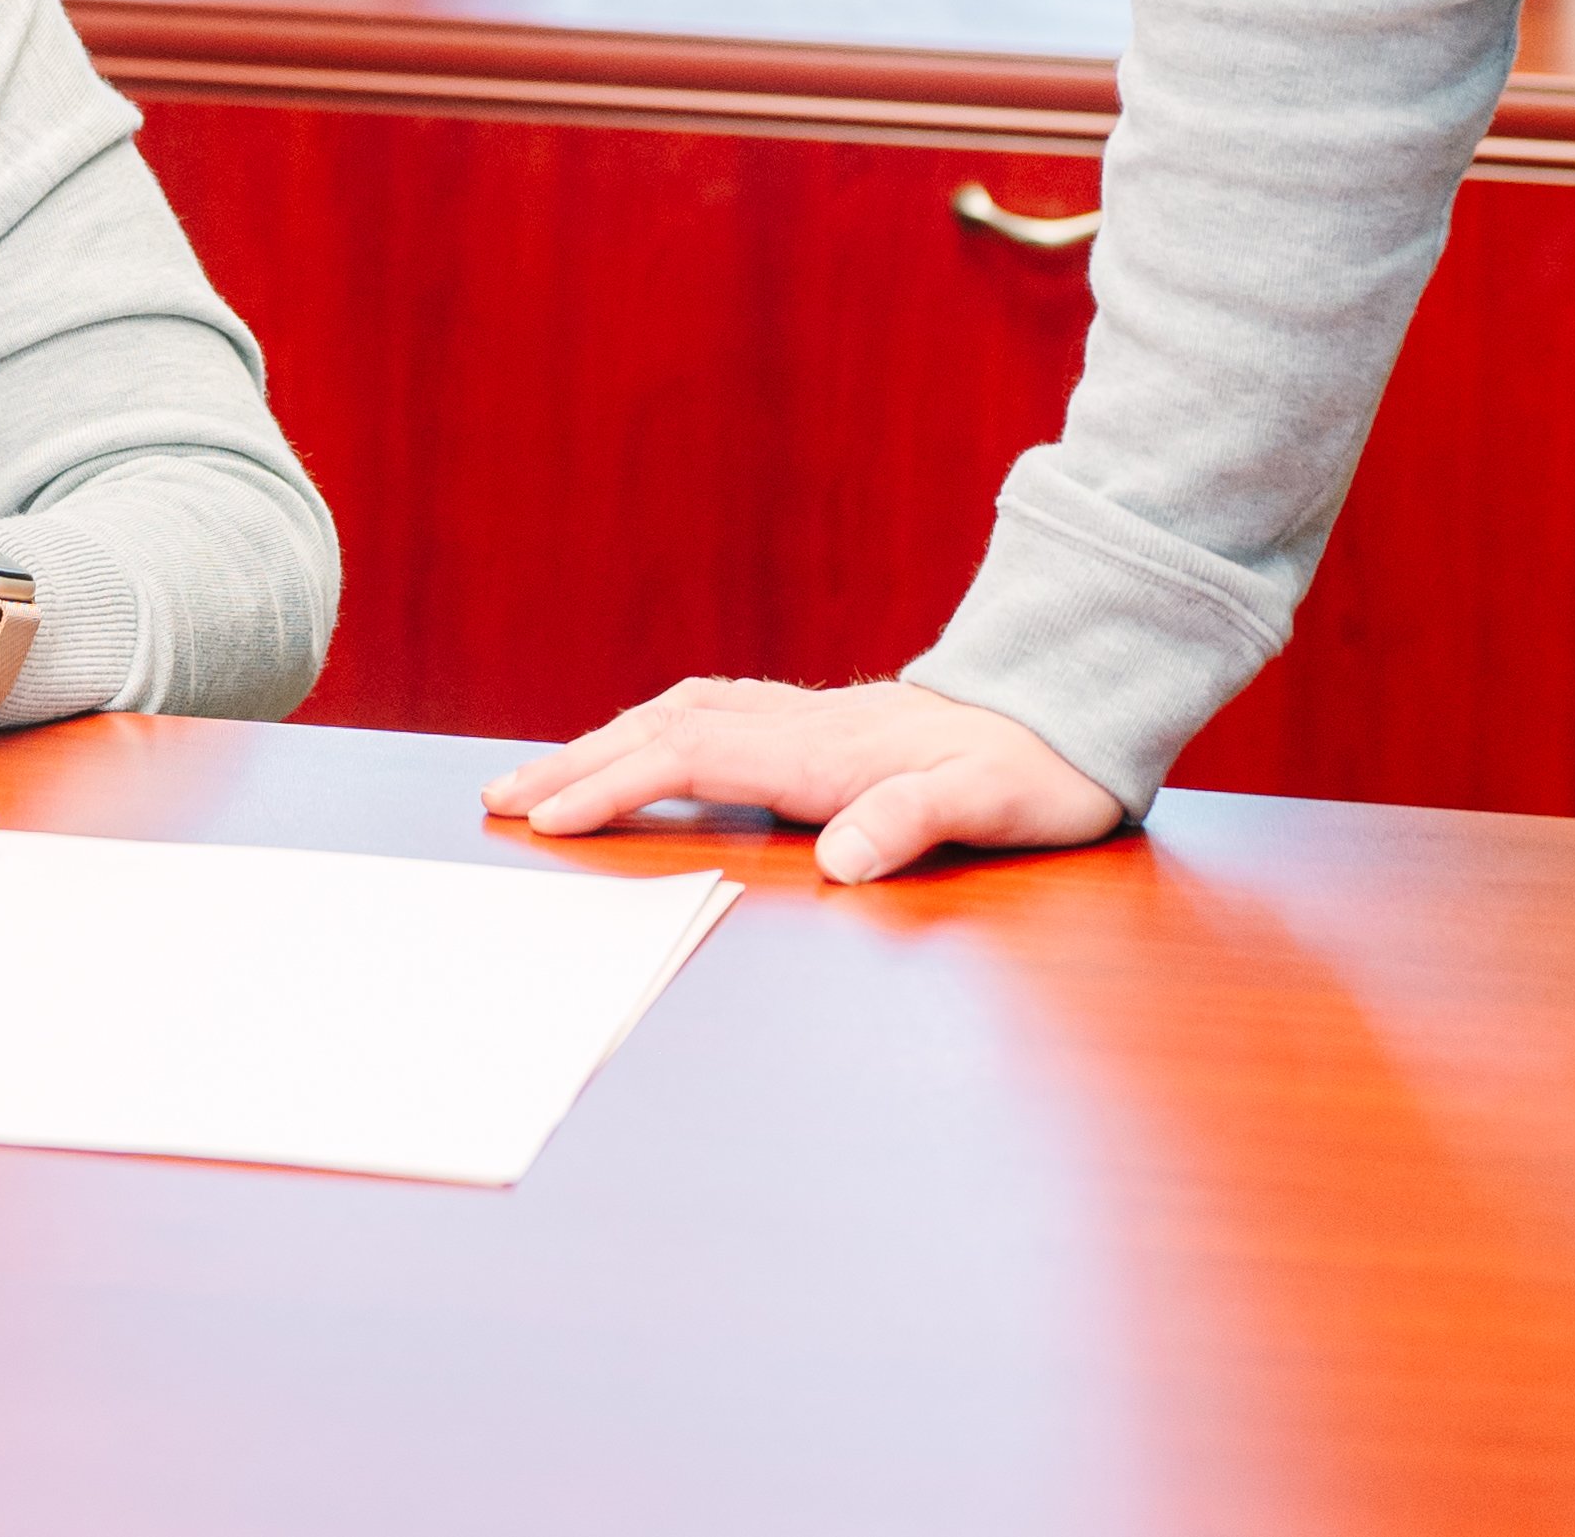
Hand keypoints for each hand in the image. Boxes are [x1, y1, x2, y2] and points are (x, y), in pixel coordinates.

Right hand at [484, 674, 1123, 885]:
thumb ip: (913, 823)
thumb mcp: (994, 807)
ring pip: (683, 714)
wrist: (1075, 711)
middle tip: (499, 797)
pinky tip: (648, 744)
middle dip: (578, 763)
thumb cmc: (1039, 773)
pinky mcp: (825, 722)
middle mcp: (803, 725)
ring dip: (608, 741)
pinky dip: (658, 728)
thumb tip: (839, 862)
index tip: (544, 819)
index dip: (613, 786)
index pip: (689, 759)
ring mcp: (811, 717)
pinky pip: (716, 713)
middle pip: (664, 730)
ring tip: (546, 773)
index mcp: (824, 751)